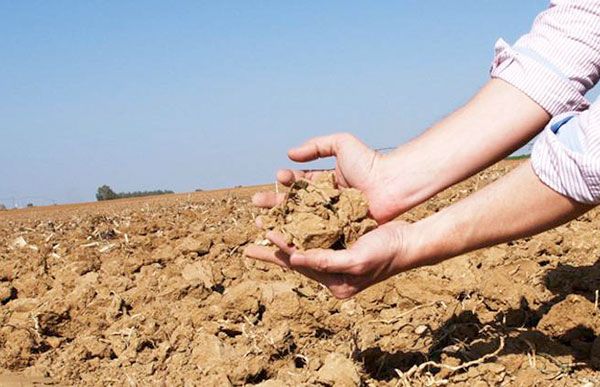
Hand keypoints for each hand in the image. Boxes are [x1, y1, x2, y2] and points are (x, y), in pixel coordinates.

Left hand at [244, 222, 415, 298]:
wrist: (409, 242)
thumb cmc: (386, 254)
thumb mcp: (356, 260)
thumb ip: (325, 261)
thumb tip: (293, 259)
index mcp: (333, 283)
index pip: (299, 265)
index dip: (280, 250)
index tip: (264, 234)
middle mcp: (331, 272)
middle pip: (295, 260)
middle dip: (272, 252)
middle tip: (247, 249)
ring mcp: (335, 258)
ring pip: (302, 246)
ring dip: (284, 236)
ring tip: (263, 228)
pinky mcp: (340, 243)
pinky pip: (315, 236)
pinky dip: (301, 227)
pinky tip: (290, 218)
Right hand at [252, 133, 401, 222]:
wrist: (392, 184)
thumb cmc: (369, 162)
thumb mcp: (341, 144)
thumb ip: (316, 146)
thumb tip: (289, 155)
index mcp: (325, 181)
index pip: (299, 182)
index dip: (287, 180)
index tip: (278, 178)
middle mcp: (326, 201)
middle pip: (295, 203)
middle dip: (275, 203)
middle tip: (256, 204)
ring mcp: (332, 217)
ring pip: (302, 221)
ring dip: (282, 222)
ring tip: (264, 223)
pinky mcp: (339, 232)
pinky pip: (317, 235)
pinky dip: (300, 237)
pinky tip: (285, 239)